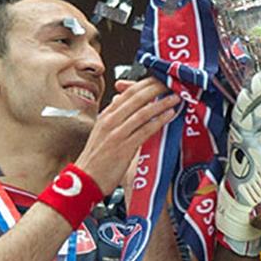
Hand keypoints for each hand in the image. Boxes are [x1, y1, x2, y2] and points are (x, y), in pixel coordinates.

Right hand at [76, 77, 180, 194]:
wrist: (84, 181)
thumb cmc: (95, 160)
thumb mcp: (102, 133)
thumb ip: (114, 118)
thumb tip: (122, 102)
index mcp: (106, 116)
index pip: (127, 93)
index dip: (145, 84)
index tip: (158, 79)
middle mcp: (110, 121)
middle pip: (136, 97)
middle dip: (156, 87)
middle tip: (171, 82)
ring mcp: (117, 133)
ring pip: (143, 111)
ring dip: (162, 102)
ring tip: (175, 97)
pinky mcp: (124, 147)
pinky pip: (145, 129)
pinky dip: (159, 120)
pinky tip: (170, 114)